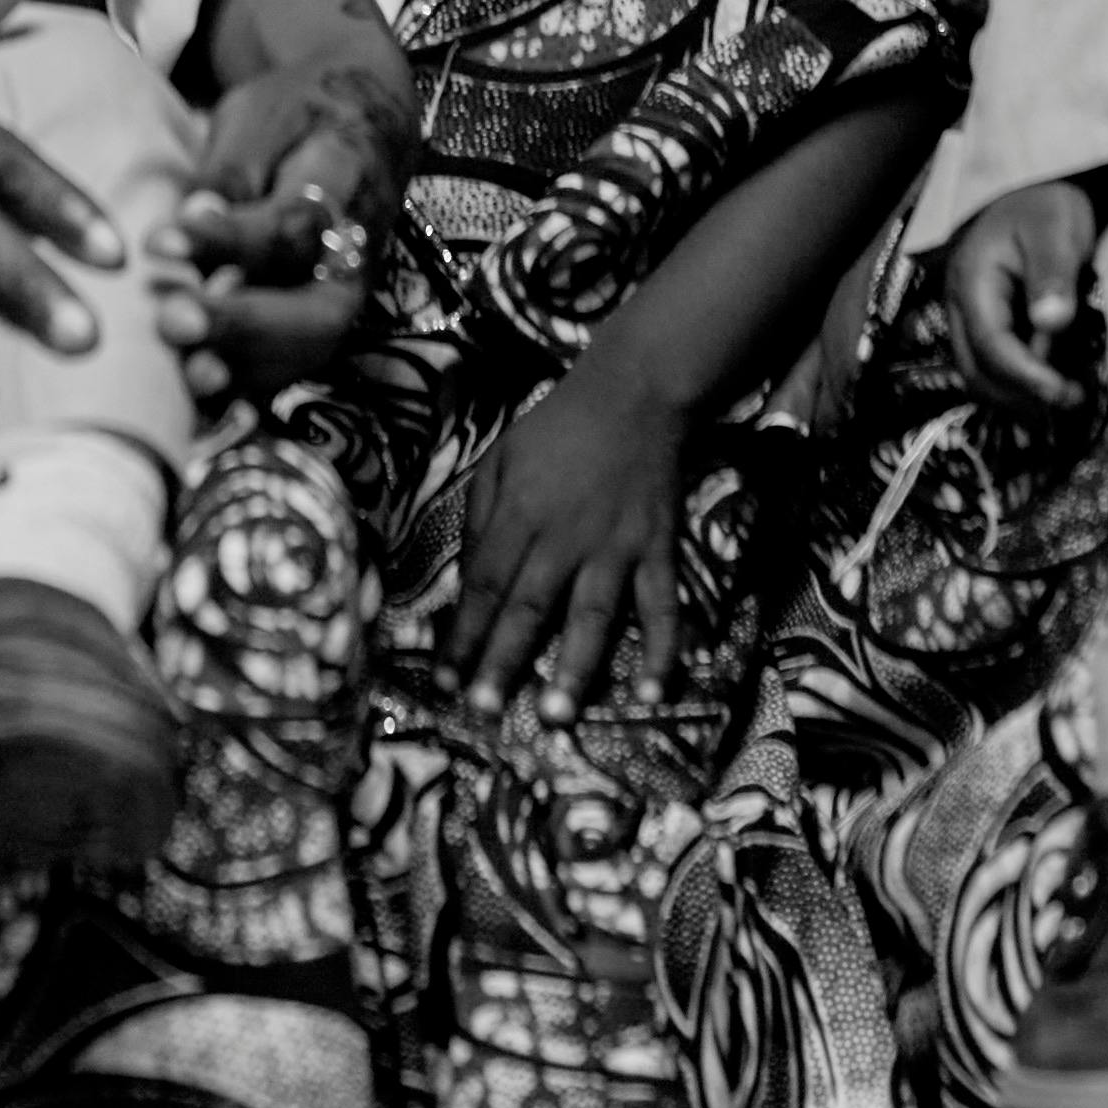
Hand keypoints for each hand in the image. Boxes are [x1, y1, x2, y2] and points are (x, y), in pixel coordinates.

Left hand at [147, 64, 398, 405]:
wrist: (358, 127)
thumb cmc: (294, 116)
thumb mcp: (260, 116)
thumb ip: (229, 171)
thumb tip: (192, 222)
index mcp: (345, 181)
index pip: (293, 223)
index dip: (227, 240)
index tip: (161, 242)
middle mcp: (356, 253)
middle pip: (318, 311)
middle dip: (243, 325)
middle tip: (173, 322)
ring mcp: (343, 296)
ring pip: (308, 352)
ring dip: (244, 369)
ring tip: (183, 376)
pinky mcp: (318, 323)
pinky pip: (289, 369)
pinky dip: (245, 393)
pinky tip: (197, 408)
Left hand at [447, 351, 687, 718]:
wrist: (636, 393)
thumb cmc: (558, 428)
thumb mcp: (500, 458)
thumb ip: (481, 519)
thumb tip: (467, 582)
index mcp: (519, 513)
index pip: (483, 585)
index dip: (462, 636)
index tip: (444, 682)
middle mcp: (565, 536)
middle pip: (529, 606)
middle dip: (503, 661)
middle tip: (484, 711)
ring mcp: (616, 546)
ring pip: (592, 613)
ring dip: (574, 666)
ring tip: (558, 715)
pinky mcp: (658, 549)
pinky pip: (662, 606)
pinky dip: (663, 650)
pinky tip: (653, 693)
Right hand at [945, 181, 1101, 412]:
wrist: (1036, 186)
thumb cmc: (1047, 204)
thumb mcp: (1056, 231)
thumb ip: (1053, 276)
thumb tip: (1052, 323)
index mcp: (973, 282)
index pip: (992, 347)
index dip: (1027, 378)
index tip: (1066, 394)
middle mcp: (962, 305)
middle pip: (977, 371)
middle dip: (1020, 398)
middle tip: (1070, 403)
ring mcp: (970, 315)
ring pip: (980, 374)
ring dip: (1018, 398)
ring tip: (1063, 403)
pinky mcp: (986, 322)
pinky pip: (992, 365)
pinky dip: (1018, 385)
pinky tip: (1050, 390)